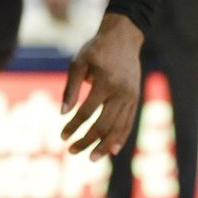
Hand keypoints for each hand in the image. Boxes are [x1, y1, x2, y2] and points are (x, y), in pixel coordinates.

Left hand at [60, 12, 142, 159]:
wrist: (123, 38)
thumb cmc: (96, 50)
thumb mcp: (79, 62)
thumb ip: (71, 88)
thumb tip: (63, 113)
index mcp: (105, 82)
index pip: (86, 112)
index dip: (73, 126)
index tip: (62, 136)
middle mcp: (120, 92)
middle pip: (103, 126)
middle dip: (86, 141)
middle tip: (71, 151)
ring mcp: (131, 98)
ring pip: (118, 129)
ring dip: (103, 146)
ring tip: (90, 158)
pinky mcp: (136, 100)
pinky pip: (129, 124)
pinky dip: (120, 139)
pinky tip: (111, 151)